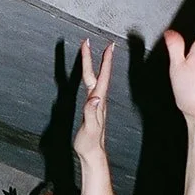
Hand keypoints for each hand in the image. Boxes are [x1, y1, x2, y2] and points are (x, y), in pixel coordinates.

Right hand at [72, 38, 113, 160]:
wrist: (92, 153)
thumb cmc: (89, 142)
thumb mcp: (90, 127)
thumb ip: (92, 112)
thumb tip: (95, 97)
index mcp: (98, 101)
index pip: (100, 76)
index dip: (102, 60)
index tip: (105, 45)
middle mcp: (98, 99)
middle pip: (96, 74)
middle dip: (95, 57)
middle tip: (90, 42)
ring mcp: (96, 103)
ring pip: (94, 79)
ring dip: (93, 65)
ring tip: (91, 53)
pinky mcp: (92, 107)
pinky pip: (91, 87)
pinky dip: (90, 76)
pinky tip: (90, 76)